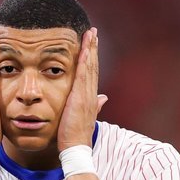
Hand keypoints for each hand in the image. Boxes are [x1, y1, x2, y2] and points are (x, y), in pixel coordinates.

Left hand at [57, 27, 107, 151]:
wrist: (76, 148)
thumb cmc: (76, 136)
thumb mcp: (85, 117)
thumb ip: (94, 106)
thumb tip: (103, 98)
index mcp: (91, 98)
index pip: (92, 73)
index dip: (93, 57)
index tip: (92, 43)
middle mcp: (91, 94)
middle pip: (93, 66)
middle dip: (93, 48)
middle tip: (93, 31)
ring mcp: (87, 95)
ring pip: (90, 67)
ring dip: (90, 49)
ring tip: (90, 34)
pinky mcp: (80, 97)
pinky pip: (83, 75)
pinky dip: (84, 61)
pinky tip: (84, 49)